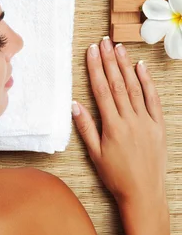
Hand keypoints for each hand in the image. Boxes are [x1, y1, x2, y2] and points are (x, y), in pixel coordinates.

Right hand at [72, 39, 166, 205]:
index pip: (102, 90)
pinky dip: (147, 82)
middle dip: (109, 61)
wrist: (143, 192)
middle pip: (118, 84)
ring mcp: (146, 121)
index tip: (91, 52)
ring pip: (135, 87)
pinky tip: (141, 67)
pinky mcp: (158, 126)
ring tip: (118, 48)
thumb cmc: (116, 176)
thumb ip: (86, 128)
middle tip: (103, 42)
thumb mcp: (95, 155)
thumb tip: (75, 105)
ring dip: (126, 66)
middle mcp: (130, 120)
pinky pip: (153, 99)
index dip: (95, 69)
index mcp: (113, 126)